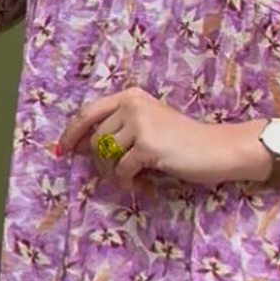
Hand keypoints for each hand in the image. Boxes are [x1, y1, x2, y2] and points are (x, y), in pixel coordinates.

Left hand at [59, 87, 263, 187]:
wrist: (217, 148)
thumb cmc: (183, 140)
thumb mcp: (149, 124)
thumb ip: (120, 128)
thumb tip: (81, 147)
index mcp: (130, 96)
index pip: (88, 112)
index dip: (71, 133)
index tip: (62, 150)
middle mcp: (132, 104)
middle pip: (95, 139)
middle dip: (99, 161)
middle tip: (115, 175)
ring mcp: (139, 124)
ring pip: (105, 154)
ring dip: (113, 172)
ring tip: (130, 179)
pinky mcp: (147, 146)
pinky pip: (121, 170)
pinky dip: (127, 181)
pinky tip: (139, 184)